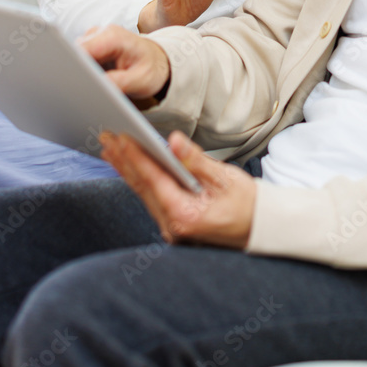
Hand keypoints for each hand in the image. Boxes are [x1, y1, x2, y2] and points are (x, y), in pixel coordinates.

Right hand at [79, 25, 170, 105]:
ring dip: (80, 71)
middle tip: (86, 89)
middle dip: (76, 70)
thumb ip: (118, 83)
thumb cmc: (151, 69)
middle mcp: (102, 32)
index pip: (82, 50)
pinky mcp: (93, 45)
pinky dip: (83, 69)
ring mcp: (96, 37)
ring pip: (74, 55)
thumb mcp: (140, 80)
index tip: (75, 84)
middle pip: (74, 52)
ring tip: (95, 83)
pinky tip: (96, 78)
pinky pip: (79, 58)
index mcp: (113, 37)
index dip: (75, 67)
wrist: (158, 61)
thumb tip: (96, 85)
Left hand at [100, 130, 255, 248]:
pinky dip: (139, 180)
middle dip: (123, 160)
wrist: (260, 228)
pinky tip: (129, 167)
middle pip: (142, 187)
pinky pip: (150, 199)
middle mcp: (173, 226)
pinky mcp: (173, 226)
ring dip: (126, 169)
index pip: (153, 180)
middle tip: (106, 136)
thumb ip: (195, 160)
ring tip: (109, 149)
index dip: (135, 156)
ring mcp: (171, 229)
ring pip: (143, 193)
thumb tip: (172, 141)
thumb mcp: (225, 178)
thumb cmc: (247, 203)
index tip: (120, 136)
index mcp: (185, 215)